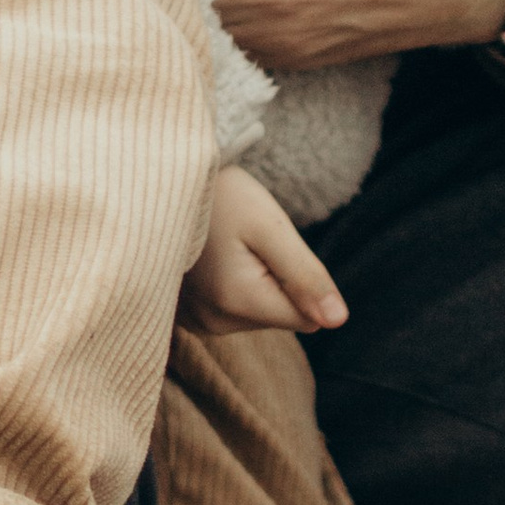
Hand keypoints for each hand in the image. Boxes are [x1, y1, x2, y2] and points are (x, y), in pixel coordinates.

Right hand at [181, 166, 347, 335]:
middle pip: (279, 316)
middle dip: (275, 281)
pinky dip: (232, 286)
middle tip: (246, 243)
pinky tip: (213, 259)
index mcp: (238, 303)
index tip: (273, 249)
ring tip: (226, 247)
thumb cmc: (221, 196)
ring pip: (257, 313)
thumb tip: (338, 320)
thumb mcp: (270, 227)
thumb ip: (305, 276)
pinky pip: (232, 310)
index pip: (305, 318)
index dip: (301, 281)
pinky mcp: (186, 316)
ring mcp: (195, 322)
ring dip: (254, 282)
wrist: (166, 181)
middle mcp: (213, 323)